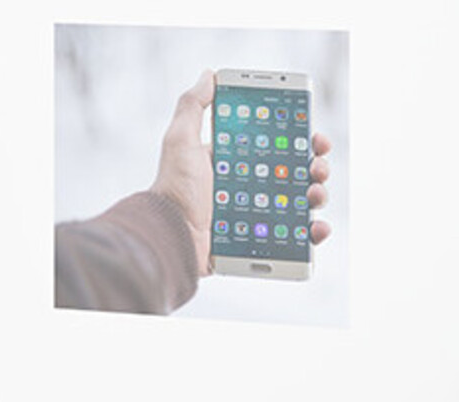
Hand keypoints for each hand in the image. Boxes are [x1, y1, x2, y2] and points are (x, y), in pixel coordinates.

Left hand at [150, 71, 333, 275]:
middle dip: (314, 166)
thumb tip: (209, 75)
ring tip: (314, 193)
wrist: (168, 237)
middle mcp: (245, 188)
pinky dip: (311, 231)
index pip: (274, 146)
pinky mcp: (257, 242)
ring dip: (317, 194)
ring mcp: (253, 215)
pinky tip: (315, 226)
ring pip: (299, 202)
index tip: (314, 136)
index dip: (299, 140)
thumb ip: (193, 106)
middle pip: (293, 173)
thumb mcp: (181, 141)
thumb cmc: (173, 190)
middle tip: (316, 166)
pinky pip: (293, 238)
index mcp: (232, 163)